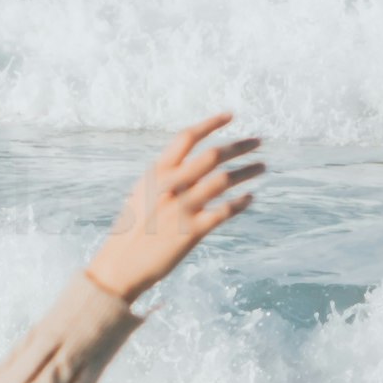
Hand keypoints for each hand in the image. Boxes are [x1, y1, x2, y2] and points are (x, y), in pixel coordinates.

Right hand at [84, 112, 264, 301]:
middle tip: (259, 142)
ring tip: (262, 167)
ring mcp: (181, 208)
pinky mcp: (192, 232)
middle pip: (212, 155)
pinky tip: (250, 198)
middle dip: (240, 145)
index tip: (231, 116)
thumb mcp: (144, 194)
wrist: (119, 266)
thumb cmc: (132, 230)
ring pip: (224, 180)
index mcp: (156, 173)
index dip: (210, 124)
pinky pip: (225, 211)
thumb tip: (193, 164)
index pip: (186, 137)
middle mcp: (170, 186)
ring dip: (247, 171)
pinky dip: (241, 202)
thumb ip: (166, 177)